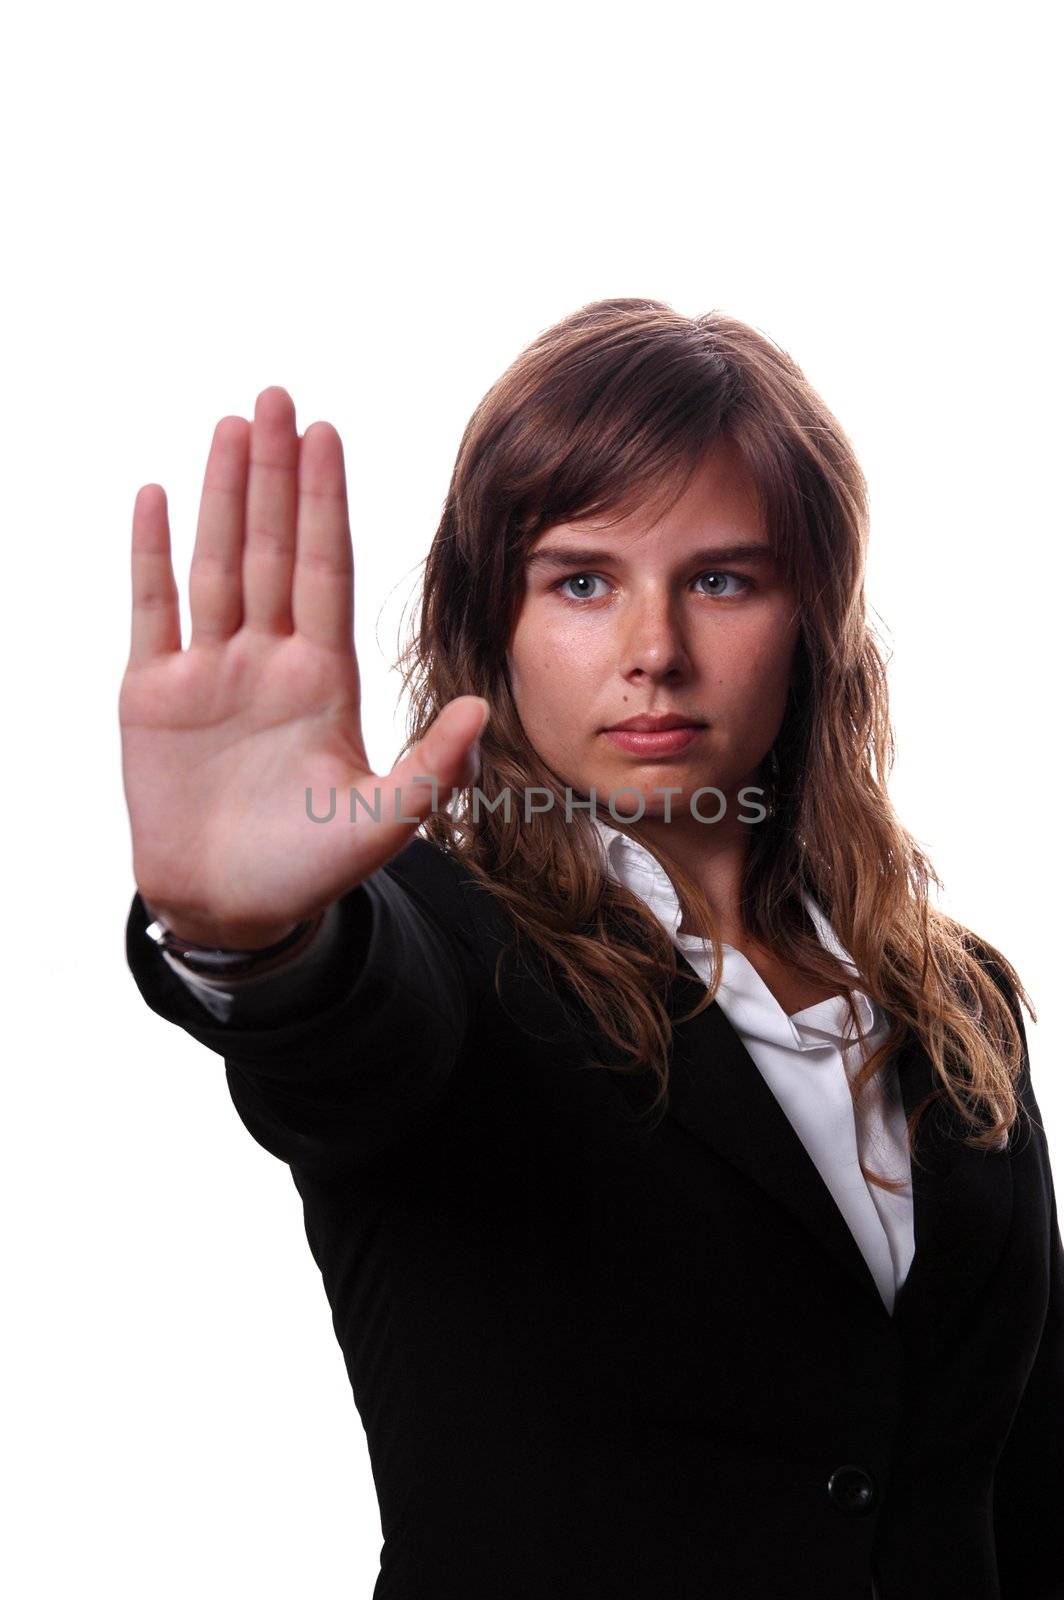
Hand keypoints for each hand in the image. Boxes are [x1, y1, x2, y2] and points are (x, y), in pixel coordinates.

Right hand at [119, 386, 487, 947]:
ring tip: (230, 425)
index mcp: (322, 677)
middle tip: (278, 395)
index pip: (325, 569)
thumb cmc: (309, 866)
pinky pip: (152, 609)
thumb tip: (482, 706)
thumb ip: (433, 767)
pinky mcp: (152, 694)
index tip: (329, 434)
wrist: (230, 906)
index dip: (325, 502)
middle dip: (275, 472)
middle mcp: (267, 659)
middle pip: (270, 547)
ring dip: (220, 493)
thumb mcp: (383, 819)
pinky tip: (155, 495)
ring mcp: (207, 671)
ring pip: (215, 562)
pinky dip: (150, 554)